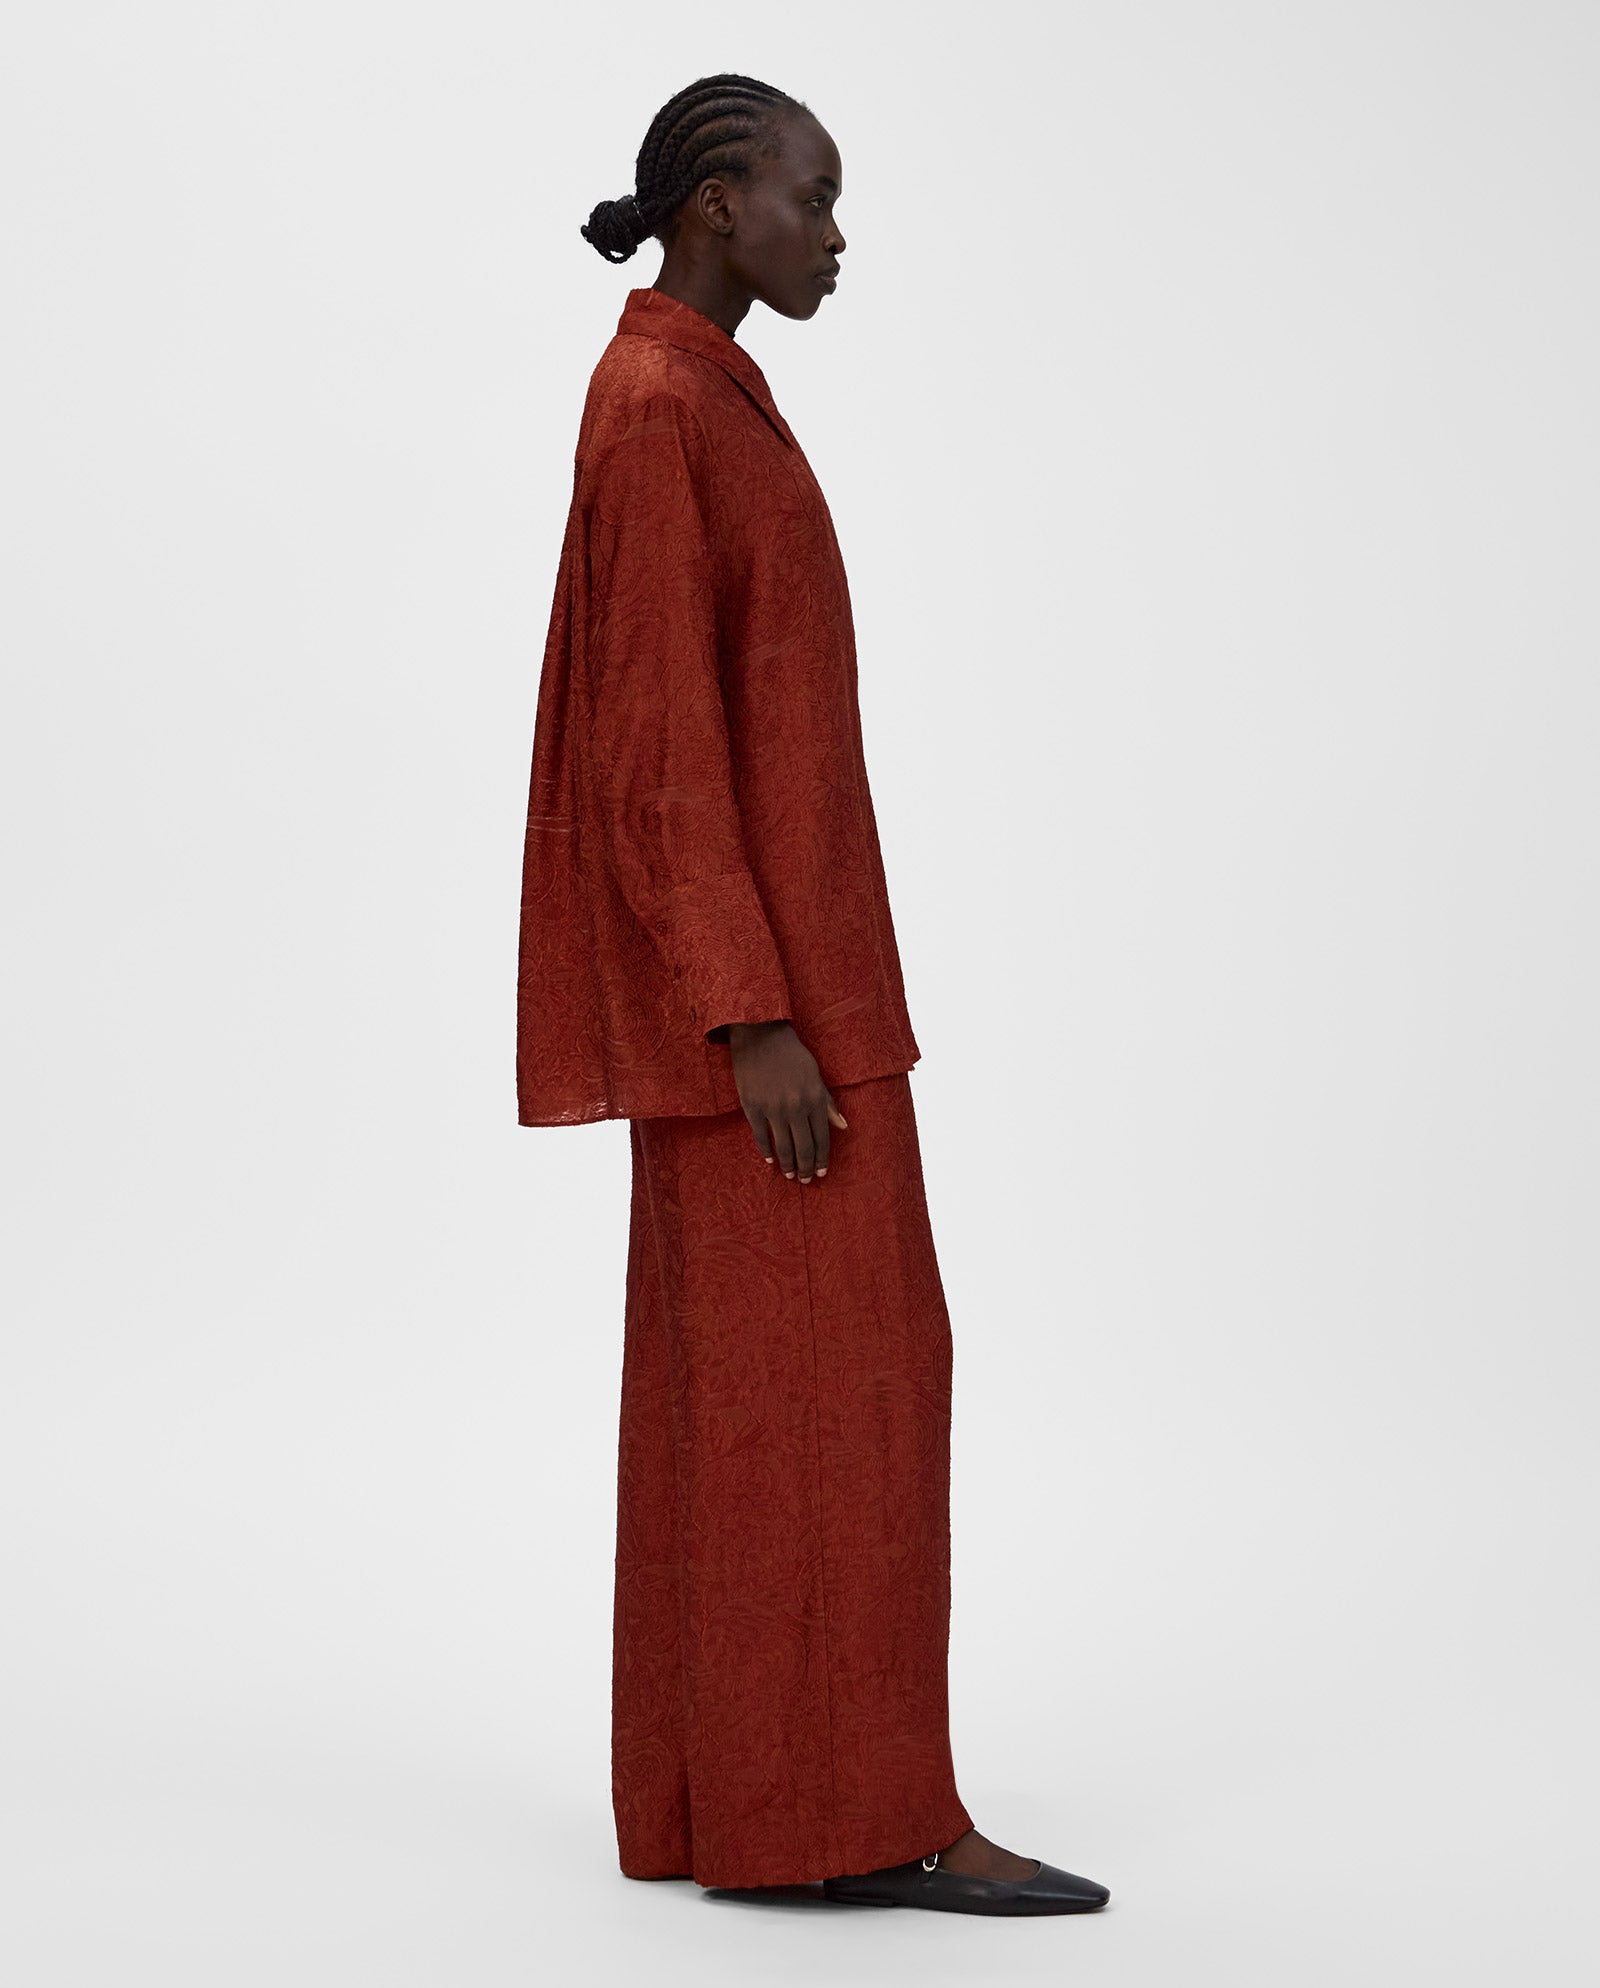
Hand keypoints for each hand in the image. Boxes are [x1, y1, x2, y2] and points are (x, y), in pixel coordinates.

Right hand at [726, 1021, 847, 1181]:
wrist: (760, 1035)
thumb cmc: (791, 1055)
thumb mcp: (816, 1075)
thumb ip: (828, 1103)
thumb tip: (843, 1126)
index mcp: (814, 1098)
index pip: (822, 1138)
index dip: (822, 1159)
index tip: (821, 1172)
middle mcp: (796, 1106)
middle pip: (804, 1147)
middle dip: (806, 1168)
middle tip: (805, 1180)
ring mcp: (773, 1108)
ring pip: (783, 1146)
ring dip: (788, 1165)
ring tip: (790, 1175)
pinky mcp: (752, 1107)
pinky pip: (761, 1137)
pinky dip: (766, 1151)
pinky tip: (771, 1161)